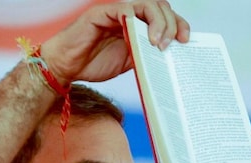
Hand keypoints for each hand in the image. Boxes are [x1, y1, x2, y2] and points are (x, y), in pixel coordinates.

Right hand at [40, 0, 189, 84]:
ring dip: (158, 21)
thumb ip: (148, 55)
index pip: (165, 16)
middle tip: (173, 43)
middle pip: (160, 7)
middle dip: (172, 23)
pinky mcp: (101, 13)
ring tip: (158, 42)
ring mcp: (115, 12)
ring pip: (146, 4)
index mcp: (138, 25)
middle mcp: (129, 14)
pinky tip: (142, 36)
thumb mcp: (130, 62)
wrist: (65, 68)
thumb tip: (171, 58)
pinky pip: (124, 9)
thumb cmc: (93, 63)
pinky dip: (136, 19)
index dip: (178, 25)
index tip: (186, 40)